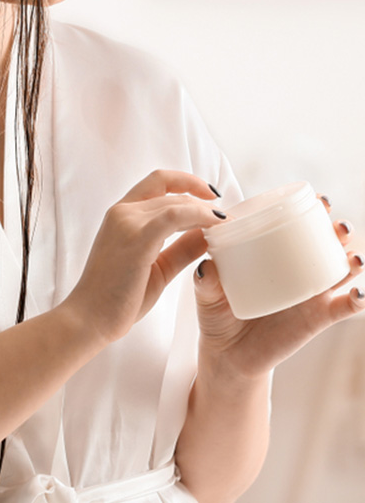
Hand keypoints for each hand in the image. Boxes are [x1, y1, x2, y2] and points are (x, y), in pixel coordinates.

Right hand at [62, 169, 223, 345]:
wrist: (89, 318)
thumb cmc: (117, 298)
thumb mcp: (157, 267)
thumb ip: (180, 248)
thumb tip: (209, 234)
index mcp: (121, 215)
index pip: (158, 182)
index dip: (187, 182)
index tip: (210, 195)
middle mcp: (122, 212)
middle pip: (171, 192)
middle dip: (203, 199)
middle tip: (228, 216)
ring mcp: (127, 223)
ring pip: (175, 201)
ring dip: (205, 209)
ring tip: (226, 223)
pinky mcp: (137, 239)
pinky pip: (175, 216)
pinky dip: (199, 216)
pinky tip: (216, 226)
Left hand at [194, 205, 364, 379]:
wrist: (227, 354)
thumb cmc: (217, 314)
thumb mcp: (206, 294)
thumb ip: (206, 280)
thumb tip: (207, 266)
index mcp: (272, 255)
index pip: (295, 226)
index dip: (311, 210)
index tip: (318, 200)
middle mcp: (296, 270)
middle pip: (326, 243)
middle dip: (338, 230)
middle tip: (338, 225)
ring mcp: (309, 293)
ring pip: (341, 271)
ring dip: (353, 259)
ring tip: (353, 257)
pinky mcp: (316, 319)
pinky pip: (343, 308)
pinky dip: (356, 299)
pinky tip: (358, 293)